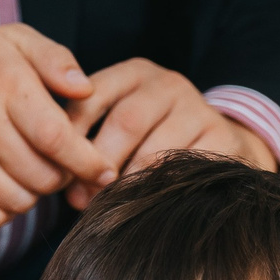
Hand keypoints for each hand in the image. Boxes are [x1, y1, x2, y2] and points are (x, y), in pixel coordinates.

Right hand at [0, 11, 116, 229]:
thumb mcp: (15, 40)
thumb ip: (56, 60)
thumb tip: (86, 89)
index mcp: (3, 85)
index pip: (57, 139)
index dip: (89, 163)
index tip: (105, 172)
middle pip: (44, 177)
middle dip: (62, 175)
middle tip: (58, 160)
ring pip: (21, 202)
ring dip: (34, 192)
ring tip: (28, 166)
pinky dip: (6, 209)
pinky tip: (4, 182)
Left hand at [64, 60, 275, 208]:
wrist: (218, 143)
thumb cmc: (153, 139)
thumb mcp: (120, 127)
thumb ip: (90, 145)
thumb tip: (72, 193)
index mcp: (134, 74)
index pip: (93, 95)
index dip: (71, 135)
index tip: (59, 169)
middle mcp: (167, 84)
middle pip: (126, 122)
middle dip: (101, 164)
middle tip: (84, 197)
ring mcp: (197, 109)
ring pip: (156, 151)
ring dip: (128, 185)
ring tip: (111, 206)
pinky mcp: (221, 137)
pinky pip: (184, 170)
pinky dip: (161, 192)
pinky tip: (147, 206)